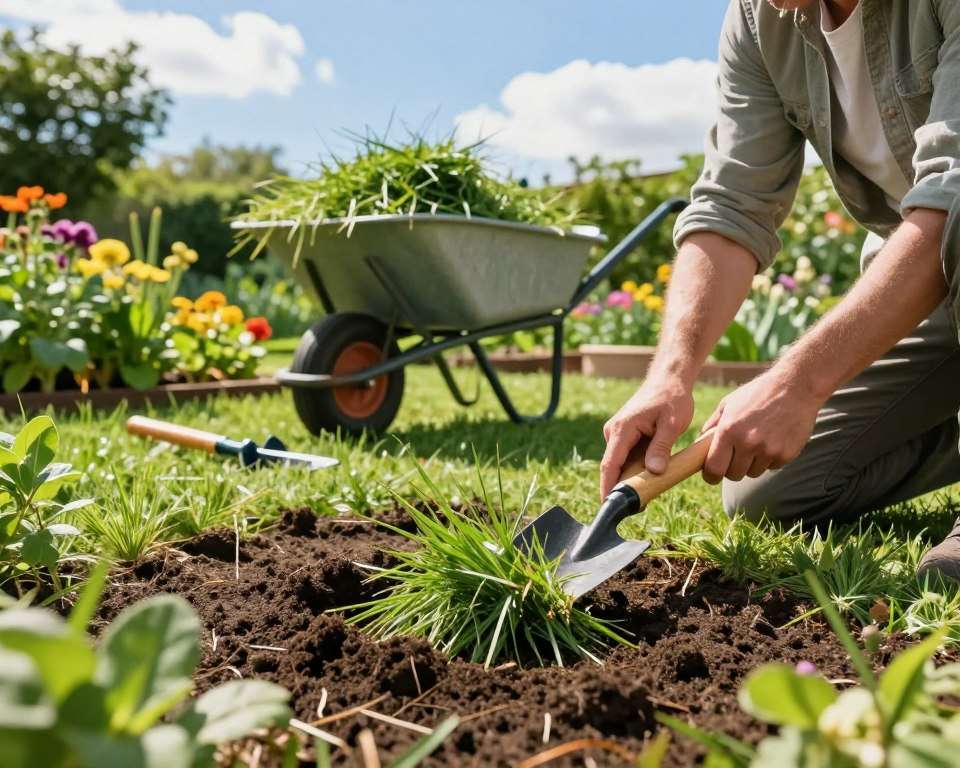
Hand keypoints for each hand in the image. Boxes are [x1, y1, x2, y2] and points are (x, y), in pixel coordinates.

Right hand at [600, 376, 694, 497]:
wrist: (669, 379)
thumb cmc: (672, 397)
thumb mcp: (672, 423)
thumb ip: (661, 447)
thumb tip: (654, 472)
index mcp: (622, 429)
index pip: (610, 464)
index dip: (608, 487)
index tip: (607, 505)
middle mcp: (614, 432)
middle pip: (613, 467)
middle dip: (621, 488)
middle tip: (638, 506)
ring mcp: (618, 434)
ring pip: (621, 464)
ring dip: (631, 479)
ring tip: (647, 495)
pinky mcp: (625, 436)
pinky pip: (627, 458)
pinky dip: (636, 470)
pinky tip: (649, 479)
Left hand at [700, 365, 823, 483]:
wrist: (795, 386)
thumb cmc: (758, 393)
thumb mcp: (729, 403)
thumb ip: (712, 424)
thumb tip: (699, 444)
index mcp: (729, 430)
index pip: (714, 468)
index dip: (711, 475)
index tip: (712, 475)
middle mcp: (748, 443)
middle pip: (733, 475)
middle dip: (732, 469)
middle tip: (735, 456)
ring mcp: (768, 450)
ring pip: (753, 473)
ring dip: (752, 464)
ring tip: (756, 443)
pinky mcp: (786, 454)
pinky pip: (772, 467)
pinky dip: (770, 459)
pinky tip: (773, 439)